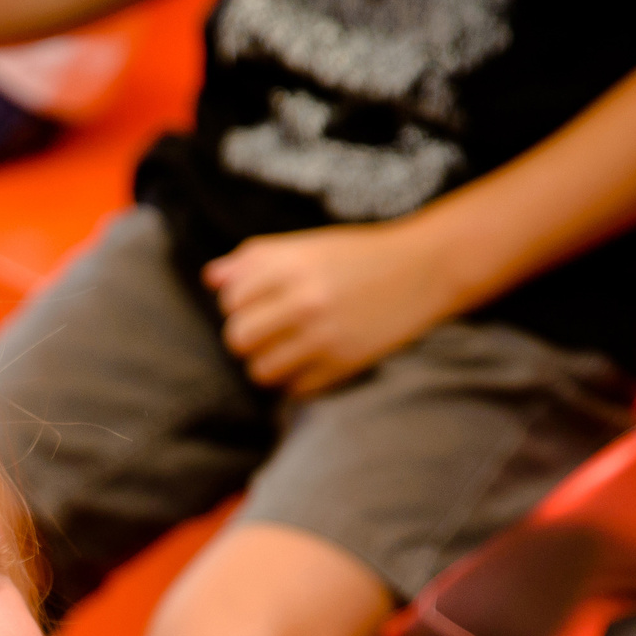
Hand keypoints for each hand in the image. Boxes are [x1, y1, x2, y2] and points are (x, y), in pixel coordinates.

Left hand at [201, 220, 455, 392]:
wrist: (425, 268)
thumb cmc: (358, 256)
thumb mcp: (306, 246)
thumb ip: (255, 259)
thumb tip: (211, 279)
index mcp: (291, 265)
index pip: (230, 299)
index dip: (238, 303)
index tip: (259, 302)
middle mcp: (303, 300)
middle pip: (238, 338)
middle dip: (246, 338)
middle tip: (267, 332)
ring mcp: (323, 336)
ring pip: (260, 370)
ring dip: (267, 364)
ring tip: (285, 351)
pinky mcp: (343, 364)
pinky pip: (294, 389)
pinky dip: (296, 381)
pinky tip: (310, 363)